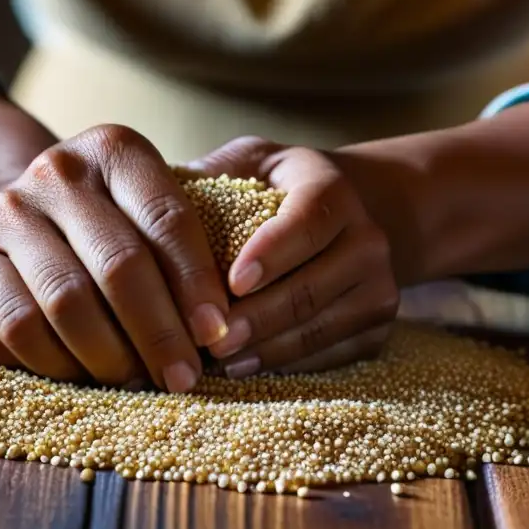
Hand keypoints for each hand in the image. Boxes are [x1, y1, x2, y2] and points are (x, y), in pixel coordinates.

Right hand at [0, 124, 230, 391]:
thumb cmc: (98, 218)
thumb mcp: (141, 204)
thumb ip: (183, 244)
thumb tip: (228, 324)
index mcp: (111, 150)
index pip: (166, 219)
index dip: (197, 284)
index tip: (219, 334)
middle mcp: (52, 174)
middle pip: (116, 266)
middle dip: (158, 333)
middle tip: (184, 378)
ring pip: (60, 306)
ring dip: (105, 358)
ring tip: (134, 383)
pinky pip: (3, 334)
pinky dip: (47, 367)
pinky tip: (77, 377)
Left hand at [187, 137, 399, 377]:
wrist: (347, 215)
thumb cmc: (277, 186)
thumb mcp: (250, 162)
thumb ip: (210, 174)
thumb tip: (147, 187)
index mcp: (332, 190)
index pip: (307, 223)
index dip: (272, 254)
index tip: (232, 281)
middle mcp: (368, 238)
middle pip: (310, 288)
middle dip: (256, 319)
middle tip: (208, 340)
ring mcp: (380, 286)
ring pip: (320, 329)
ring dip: (266, 351)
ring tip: (217, 361)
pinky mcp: (380, 327)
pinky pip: (332, 355)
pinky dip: (287, 366)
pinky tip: (245, 367)